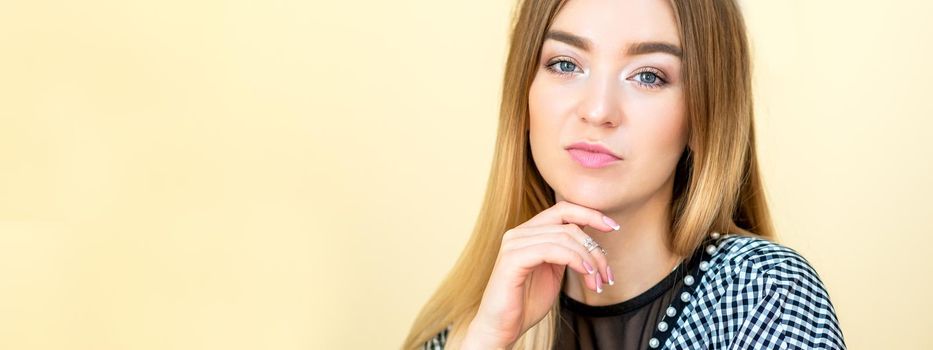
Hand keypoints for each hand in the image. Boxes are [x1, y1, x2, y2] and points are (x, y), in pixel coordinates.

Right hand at [463, 200, 618, 348]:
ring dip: (588, 259)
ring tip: (598, 282)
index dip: (590, 213)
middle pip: (568, 223)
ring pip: (563, 237)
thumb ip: (567, 252)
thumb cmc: (527, 302)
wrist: (502, 328)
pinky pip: (550, 249)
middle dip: (594, 247)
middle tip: (607, 274)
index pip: (563, 209)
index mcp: (529, 232)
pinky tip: (585, 273)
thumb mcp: (553, 271)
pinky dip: (574, 259)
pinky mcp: (512, 259)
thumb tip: (592, 239)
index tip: (613, 226)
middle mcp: (519, 232)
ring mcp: (514, 243)